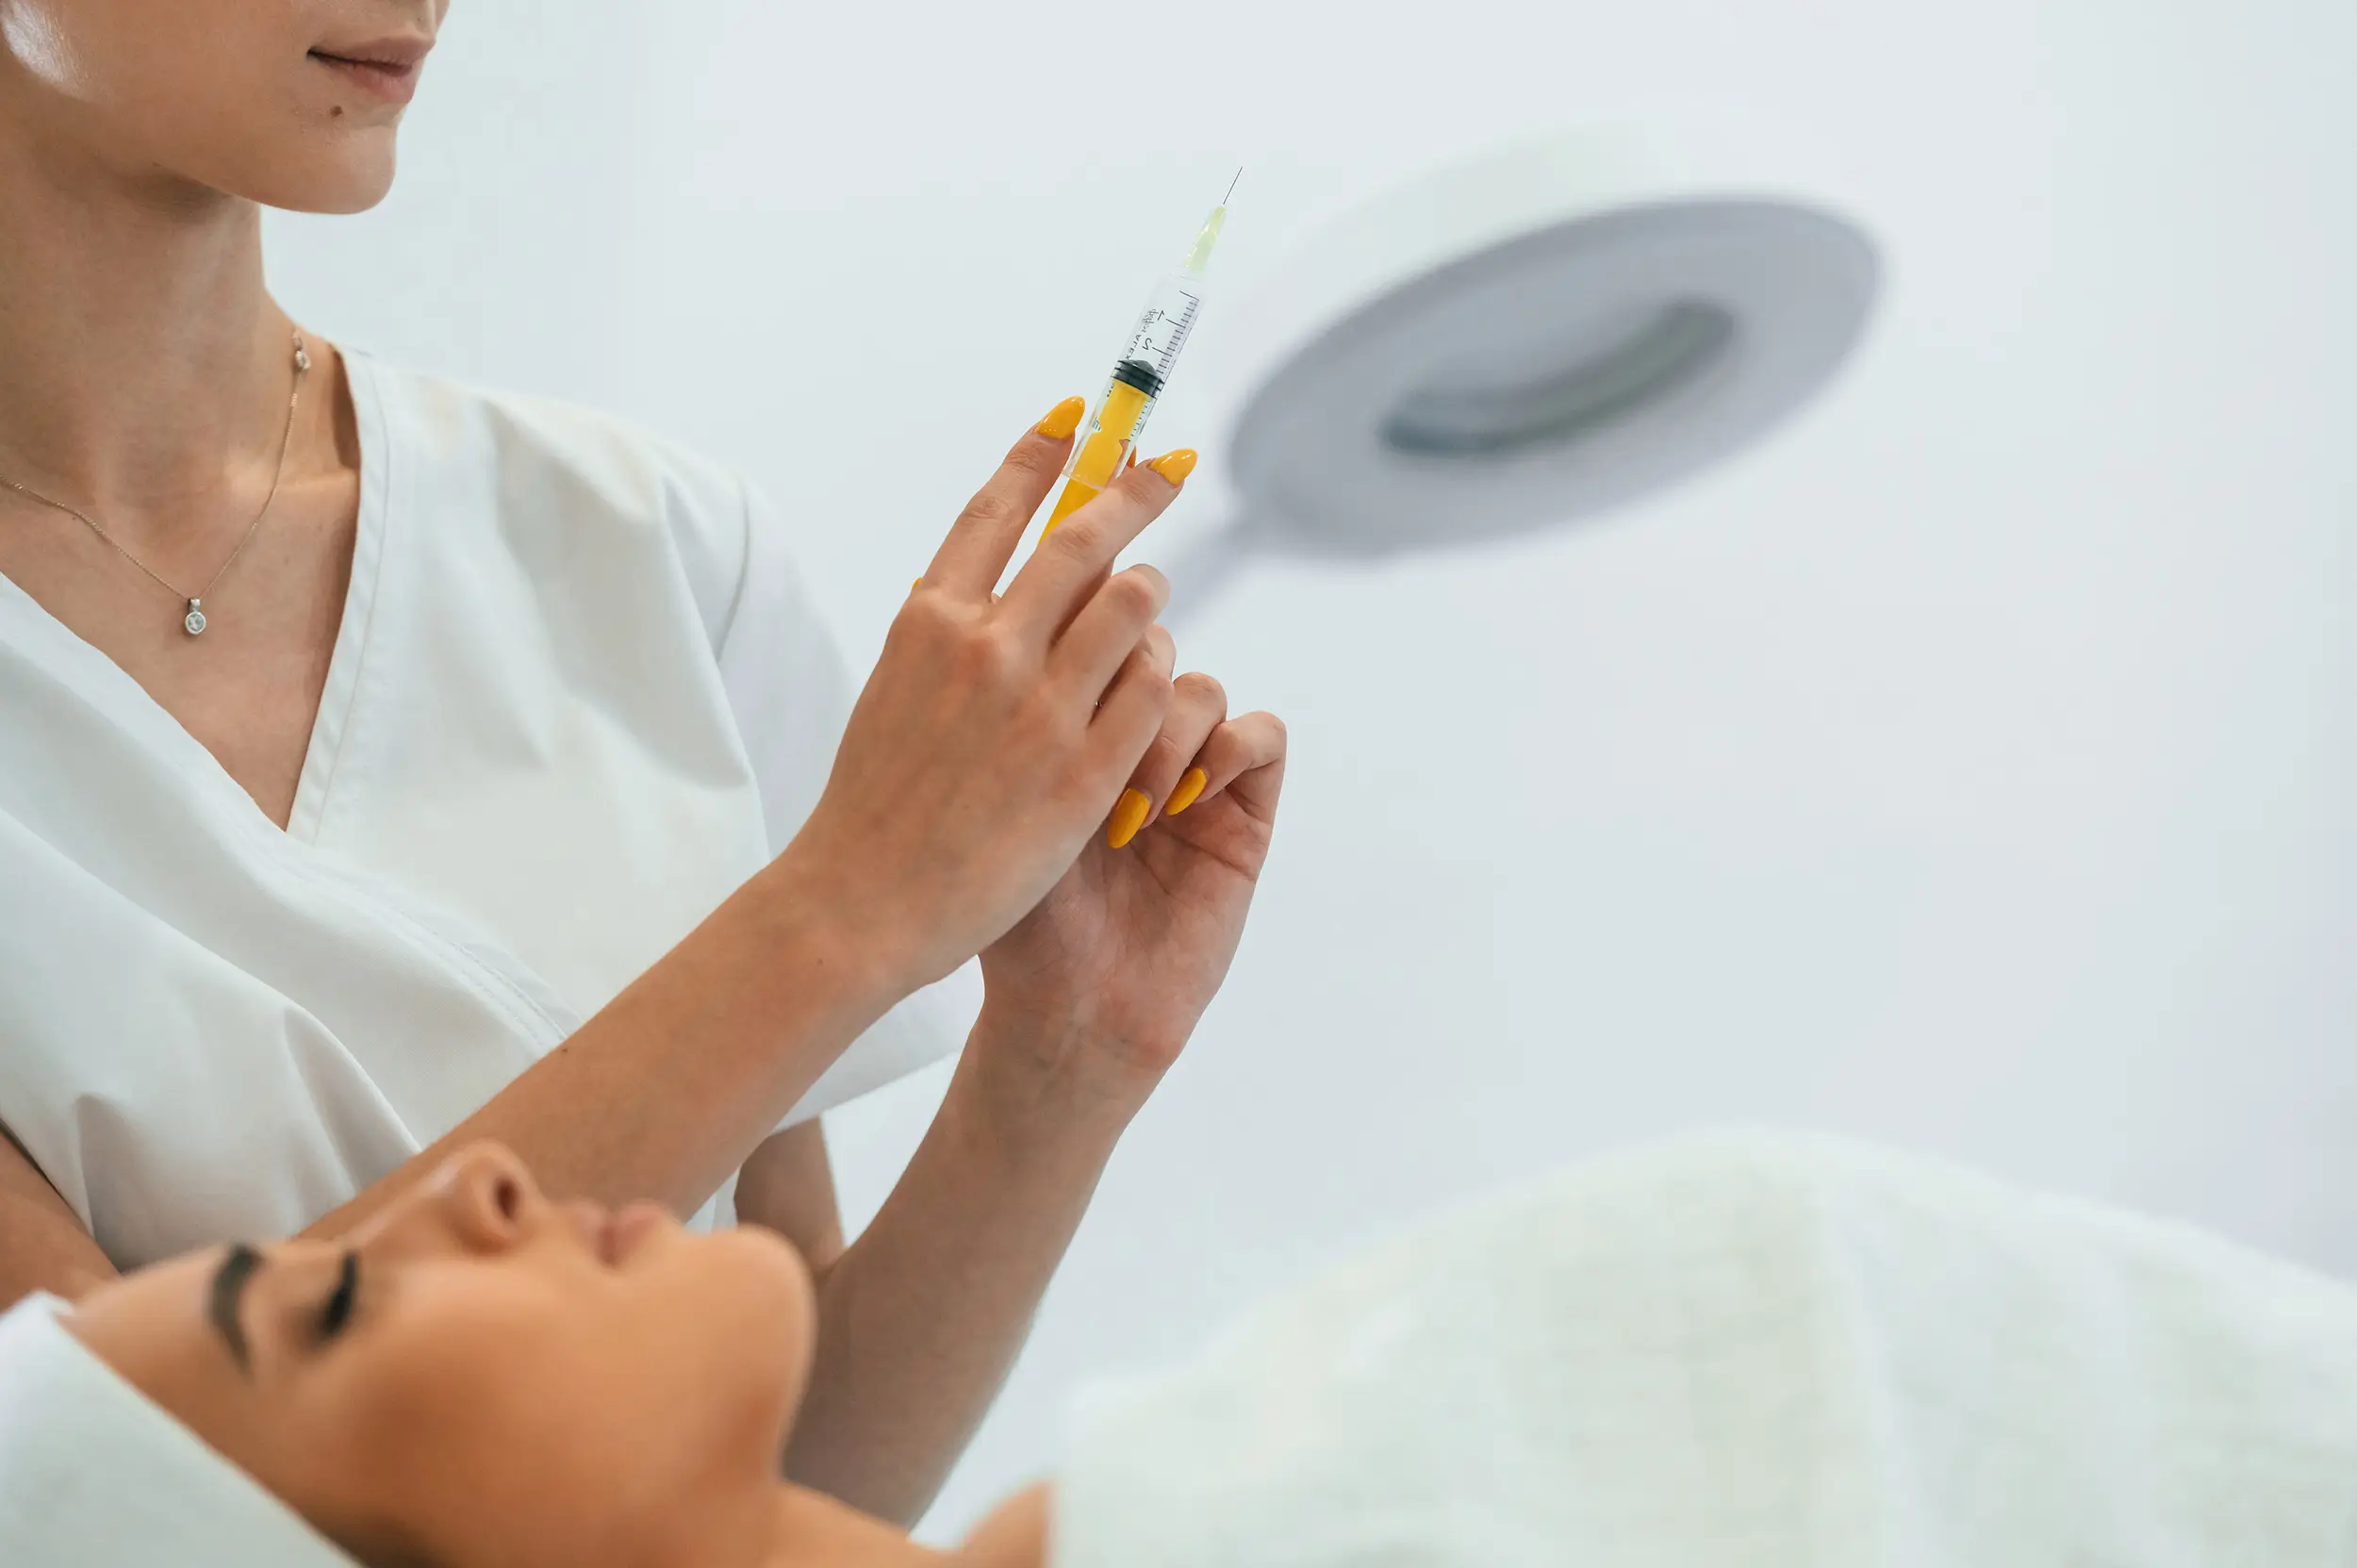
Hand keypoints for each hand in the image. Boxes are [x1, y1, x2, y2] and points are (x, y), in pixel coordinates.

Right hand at [778, 403, 1187, 996]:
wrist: (865, 901)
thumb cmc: (873, 805)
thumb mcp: (892, 691)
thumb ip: (946, 635)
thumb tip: (991, 591)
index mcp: (930, 621)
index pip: (998, 510)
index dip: (1044, 455)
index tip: (1077, 419)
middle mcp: (988, 646)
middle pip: (1086, 538)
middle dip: (1135, 490)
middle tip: (1168, 466)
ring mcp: (1042, 705)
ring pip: (1134, 606)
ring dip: (1149, 597)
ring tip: (1148, 603)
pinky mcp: (1087, 767)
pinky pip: (1154, 691)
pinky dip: (1158, 680)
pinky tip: (1150, 688)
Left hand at [974, 644, 1286, 1106]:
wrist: (1069, 1012)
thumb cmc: (1021, 924)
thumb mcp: (994, 807)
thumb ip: (1000, 717)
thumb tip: (976, 618)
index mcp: (1064, 732)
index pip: (1086, 632)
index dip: (1079, 631)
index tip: (1051, 664)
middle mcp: (1129, 744)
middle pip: (1147, 643)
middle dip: (1119, 683)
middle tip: (1086, 745)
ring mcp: (1190, 777)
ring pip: (1199, 688)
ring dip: (1164, 734)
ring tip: (1129, 807)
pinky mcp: (1242, 816)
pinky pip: (1261, 737)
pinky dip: (1227, 751)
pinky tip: (1183, 803)